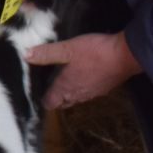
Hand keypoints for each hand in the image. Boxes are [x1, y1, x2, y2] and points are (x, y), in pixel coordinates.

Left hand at [26, 32, 142, 109]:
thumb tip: (26, 55)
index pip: (51, 103)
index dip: (43, 99)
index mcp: (66, 88)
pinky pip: (90, 92)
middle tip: (50, 85)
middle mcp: (79, 94)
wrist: (126, 55)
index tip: (38, 92)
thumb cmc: (94, 53)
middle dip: (56, 97)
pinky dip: (84, 87)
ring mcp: (94, 93)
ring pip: (77, 98)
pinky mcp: (106, 88)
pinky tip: (85, 75)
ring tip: (66, 80)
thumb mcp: (68, 49)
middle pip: (64, 102)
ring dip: (70, 92)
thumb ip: (47, 53)